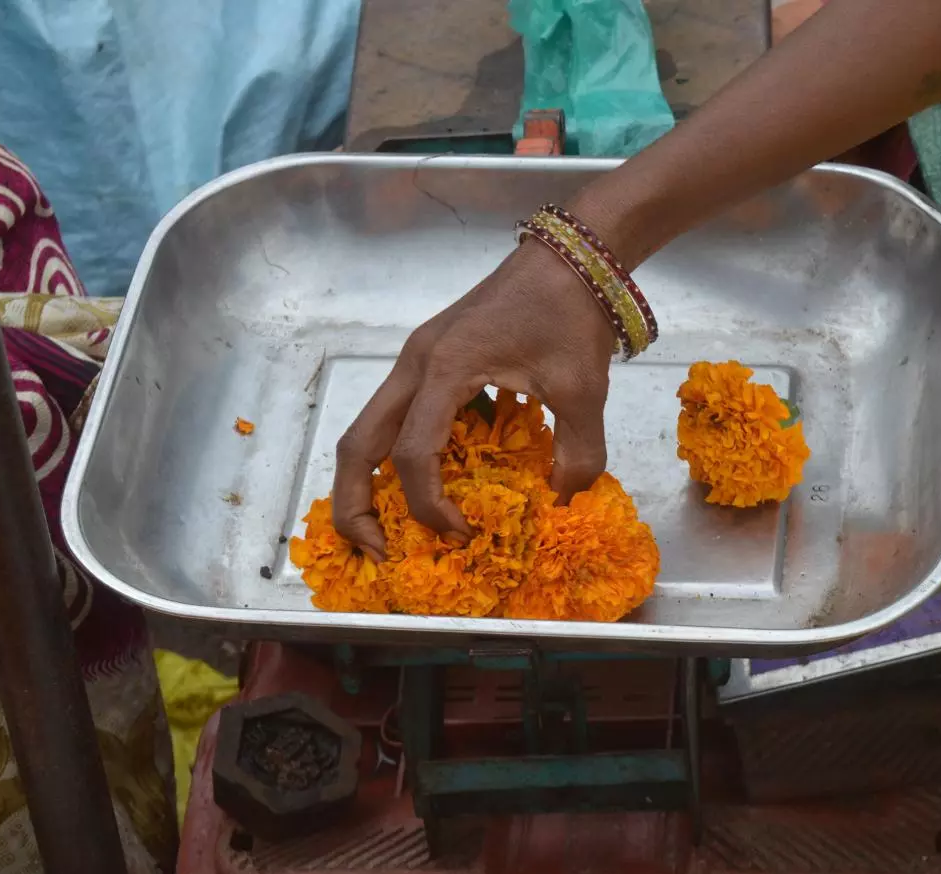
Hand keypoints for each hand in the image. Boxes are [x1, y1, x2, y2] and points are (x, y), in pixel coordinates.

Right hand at [331, 240, 616, 558]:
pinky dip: (399, 454)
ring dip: (370, 480)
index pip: (413, 454)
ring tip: (392, 525)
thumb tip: (563, 501)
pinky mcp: (432, 358)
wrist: (570, 256)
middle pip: (357, 444)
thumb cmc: (570, 313)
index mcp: (444, 369)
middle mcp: (416, 364)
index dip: (429, 504)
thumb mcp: (583, 389)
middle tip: (377, 551)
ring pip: (368, 428)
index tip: (463, 532)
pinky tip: (432, 481)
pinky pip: (398, 414)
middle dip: (356, 504)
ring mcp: (417, 359)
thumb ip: (577, 452)